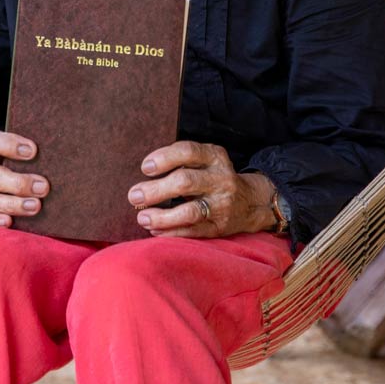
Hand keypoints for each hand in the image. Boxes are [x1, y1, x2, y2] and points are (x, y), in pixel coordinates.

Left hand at [126, 141, 273, 237]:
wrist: (251, 202)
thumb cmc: (213, 177)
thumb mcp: (205, 160)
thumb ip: (180, 160)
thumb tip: (144, 171)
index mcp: (215, 157)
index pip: (188, 151)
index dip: (164, 158)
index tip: (145, 168)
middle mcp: (221, 179)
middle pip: (185, 182)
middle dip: (156, 190)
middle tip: (134, 195)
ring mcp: (222, 205)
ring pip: (189, 212)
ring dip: (162, 216)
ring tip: (142, 217)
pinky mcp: (220, 227)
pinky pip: (193, 231)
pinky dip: (171, 232)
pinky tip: (155, 229)